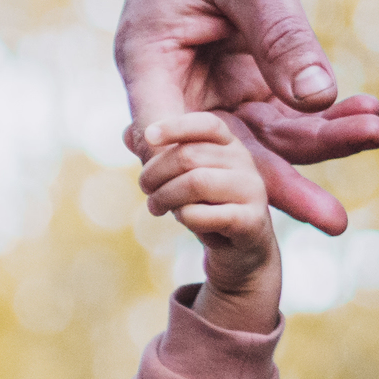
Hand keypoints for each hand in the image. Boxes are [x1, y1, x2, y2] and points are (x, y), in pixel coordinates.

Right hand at [117, 0, 378, 234]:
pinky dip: (325, 113)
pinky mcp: (242, 76)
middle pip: (225, 150)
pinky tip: (370, 112)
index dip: (207, 179)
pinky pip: (283, 110)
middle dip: (283, 183)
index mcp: (148, 59)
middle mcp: (173, 84)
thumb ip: (282, 36)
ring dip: (320, 142)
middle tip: (336, 220)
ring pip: (263, 135)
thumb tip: (316, 99)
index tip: (250, 213)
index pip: (171, 138)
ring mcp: (208, 84)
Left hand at [140, 111, 278, 331]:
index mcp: (229, 146)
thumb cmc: (207, 208)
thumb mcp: (183, 179)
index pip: (206, 125)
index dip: (176, 127)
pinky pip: (205, 214)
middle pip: (189, 156)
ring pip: (197, 182)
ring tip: (156, 207)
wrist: (240, 253)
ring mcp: (251, 190)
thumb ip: (159, 156)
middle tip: (146, 190)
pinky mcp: (252, 220)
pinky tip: (185, 220)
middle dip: (156, 174)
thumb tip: (126, 134)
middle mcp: (244, 162)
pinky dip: (186, 217)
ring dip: (166, 197)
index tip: (149, 136)